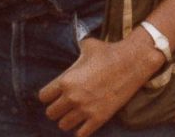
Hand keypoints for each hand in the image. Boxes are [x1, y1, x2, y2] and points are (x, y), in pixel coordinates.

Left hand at [38, 34, 163, 136]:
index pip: (44, 96)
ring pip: (63, 125)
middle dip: (55, 108)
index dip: (47, 95)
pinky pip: (81, 134)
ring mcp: (85, 110)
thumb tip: (74, 48)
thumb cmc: (107, 52)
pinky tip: (84, 121)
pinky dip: (80, 130)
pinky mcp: (99, 118)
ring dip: (67, 119)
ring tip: (73, 113)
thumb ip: (75, 53)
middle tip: (63, 104)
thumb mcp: (86, 46)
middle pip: (51, 113)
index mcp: (66, 79)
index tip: (53, 93)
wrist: (131, 62)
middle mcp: (72, 97)